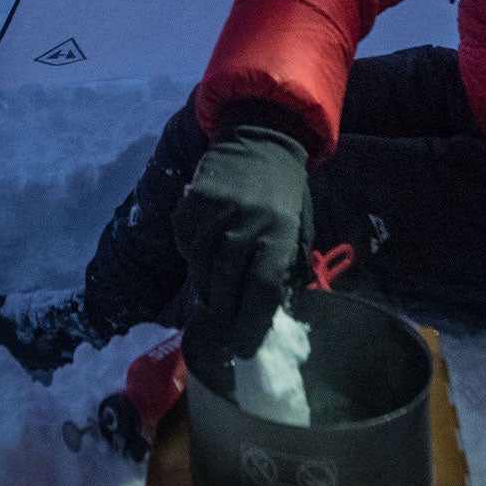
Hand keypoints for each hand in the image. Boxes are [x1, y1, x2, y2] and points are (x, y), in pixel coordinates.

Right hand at [171, 124, 312, 356]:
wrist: (262, 137)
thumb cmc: (286, 192)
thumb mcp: (299, 228)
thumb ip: (286, 269)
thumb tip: (269, 315)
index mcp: (279, 231)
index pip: (261, 289)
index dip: (251, 324)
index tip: (244, 348)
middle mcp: (245, 223)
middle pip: (227, 285)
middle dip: (226, 315)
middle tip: (226, 332)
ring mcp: (214, 213)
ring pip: (202, 270)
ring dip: (208, 290)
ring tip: (216, 299)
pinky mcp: (190, 205)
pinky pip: (186, 247)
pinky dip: (194, 260)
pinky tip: (205, 260)